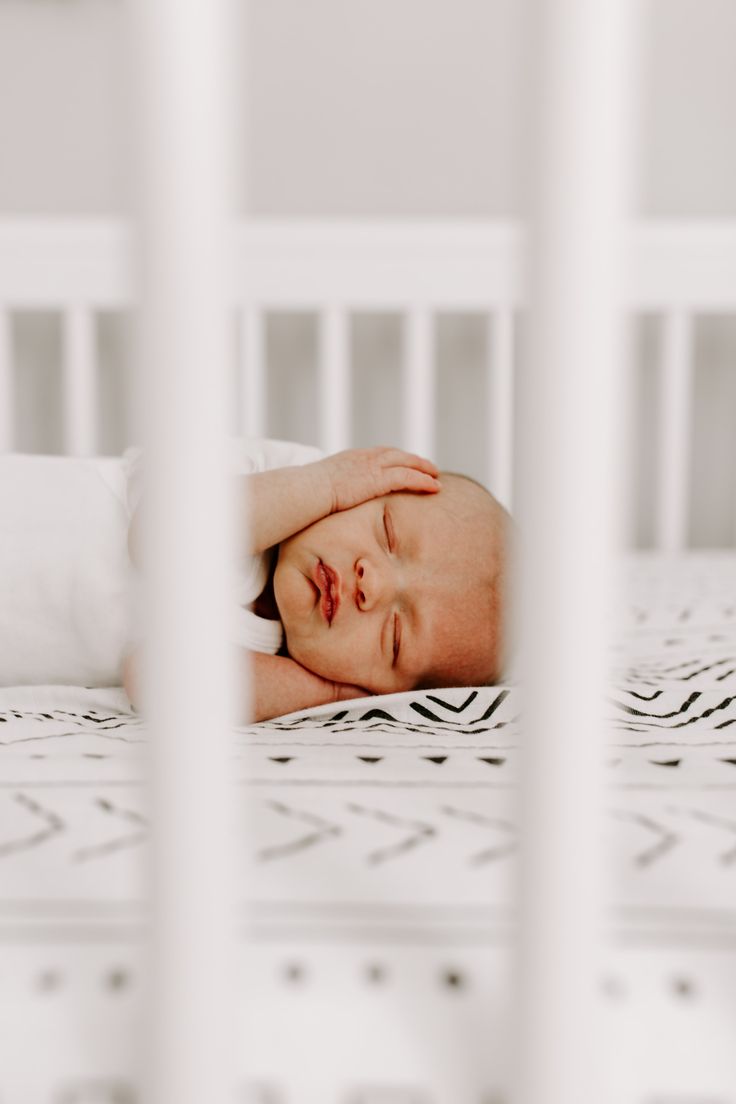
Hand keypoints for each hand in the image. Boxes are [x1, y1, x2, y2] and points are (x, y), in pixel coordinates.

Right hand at [315, 447, 439, 513]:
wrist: (307, 491)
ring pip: (406, 463)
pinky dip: (423, 480)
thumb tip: (323, 503)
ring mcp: (372, 466)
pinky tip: (435, 487)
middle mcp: (364, 457)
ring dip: (423, 468)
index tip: (403, 462)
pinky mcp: (378, 479)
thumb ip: (328, 491)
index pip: (377, 453)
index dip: (393, 457)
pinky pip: (408, 477)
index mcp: (350, 458)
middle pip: (395, 454)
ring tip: (436, 475)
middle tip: (426, 466)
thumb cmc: (307, 494)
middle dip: (412, 459)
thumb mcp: (318, 488)